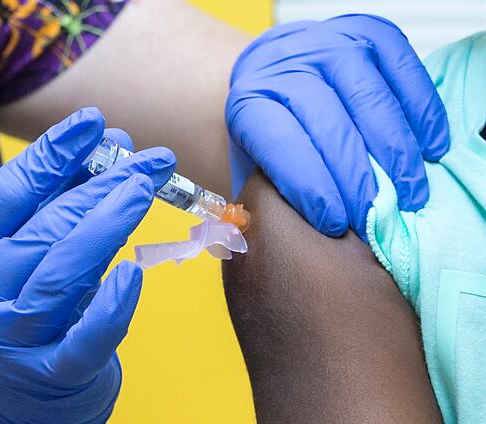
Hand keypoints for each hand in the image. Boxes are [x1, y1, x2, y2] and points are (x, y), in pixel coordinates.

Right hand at [0, 108, 175, 422]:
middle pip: (45, 227)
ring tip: (147, 188)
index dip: (53, 154)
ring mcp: (9, 339)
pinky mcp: (50, 374)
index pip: (7, 194)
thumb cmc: (29, 303)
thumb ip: (61, 200)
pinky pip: (85, 340)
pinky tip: (135, 273)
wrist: (23, 393)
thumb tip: (110, 141)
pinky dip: (111, 307)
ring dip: (110, 223)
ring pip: (63, 272)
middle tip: (149, 159)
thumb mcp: (29, 251)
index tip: (95, 122)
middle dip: (102, 184)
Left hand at [226, 14, 448, 239]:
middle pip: (328, 124)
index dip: (309, 186)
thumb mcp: (255, 160)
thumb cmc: (273, 129)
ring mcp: (330, 43)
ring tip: (409, 193)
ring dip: (396, 152)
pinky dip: (422, 113)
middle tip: (376, 217)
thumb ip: (270, 194)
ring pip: (370, 98)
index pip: (279, 144)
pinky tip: (429, 149)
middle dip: (357, 178)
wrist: (278, 70)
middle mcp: (287, 66)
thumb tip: (293, 241)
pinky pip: (404, 70)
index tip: (333, 223)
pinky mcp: (369, 32)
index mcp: (249, 102)